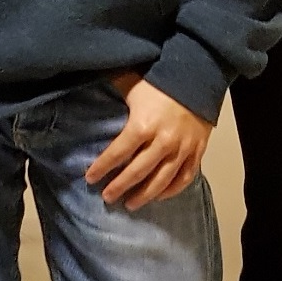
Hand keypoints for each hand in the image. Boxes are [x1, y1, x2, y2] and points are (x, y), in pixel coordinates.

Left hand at [86, 75, 211, 209]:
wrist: (197, 76)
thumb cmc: (159, 79)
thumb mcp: (130, 82)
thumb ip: (111, 89)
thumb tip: (84, 82)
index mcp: (142, 125)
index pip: (118, 153)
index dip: (102, 167)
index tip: (90, 178)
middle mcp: (163, 141)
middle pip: (138, 172)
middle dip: (120, 187)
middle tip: (107, 198)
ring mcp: (183, 149)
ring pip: (162, 180)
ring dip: (145, 195)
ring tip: (130, 204)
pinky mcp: (198, 151)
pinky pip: (185, 177)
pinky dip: (171, 190)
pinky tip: (159, 196)